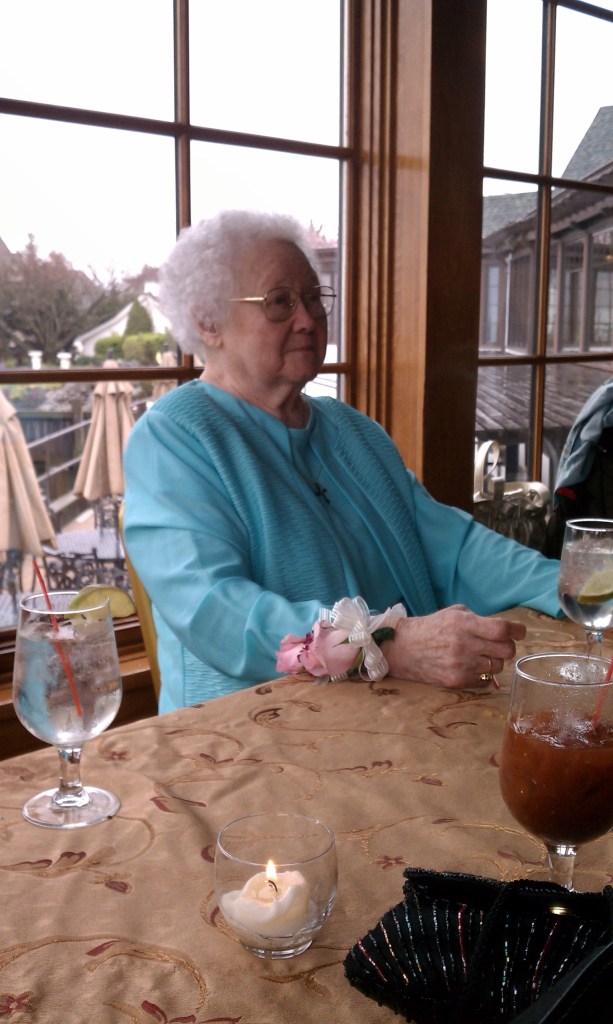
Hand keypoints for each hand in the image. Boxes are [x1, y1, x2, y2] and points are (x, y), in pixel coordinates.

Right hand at [379, 604, 525, 688]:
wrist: (404, 648)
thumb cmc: (433, 627)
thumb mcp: (455, 613)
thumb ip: (480, 621)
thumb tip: (507, 631)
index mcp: (463, 623)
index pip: (502, 629)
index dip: (517, 631)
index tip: (520, 631)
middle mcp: (463, 644)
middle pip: (506, 650)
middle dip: (508, 646)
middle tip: (500, 644)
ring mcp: (460, 665)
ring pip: (498, 667)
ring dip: (495, 661)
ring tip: (482, 655)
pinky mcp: (456, 681)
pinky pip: (485, 680)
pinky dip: (483, 673)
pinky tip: (471, 665)